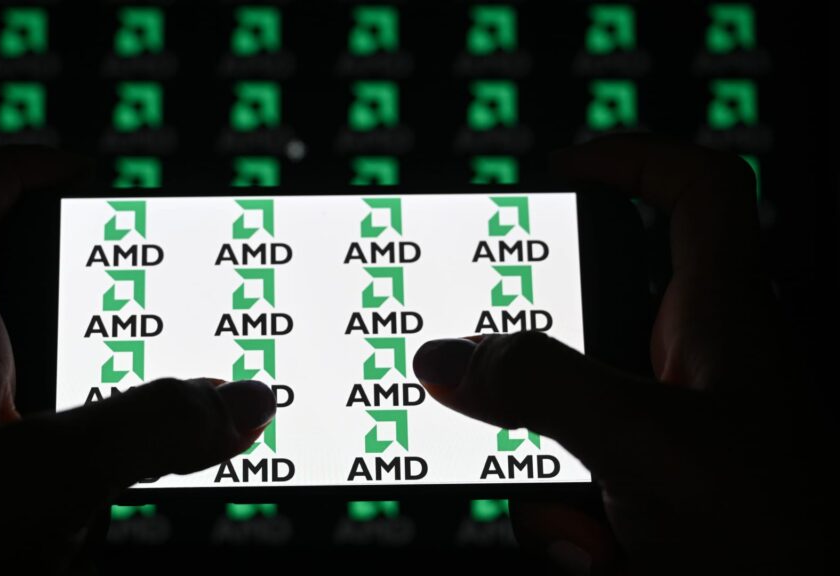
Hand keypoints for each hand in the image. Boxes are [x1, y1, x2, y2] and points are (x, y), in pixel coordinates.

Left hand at [0, 147, 276, 572]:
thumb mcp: (41, 477)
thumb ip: (147, 431)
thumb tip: (238, 399)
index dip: (16, 169)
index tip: (80, 168)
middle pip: (30, 289)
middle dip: (106, 282)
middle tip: (173, 287)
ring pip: (63, 375)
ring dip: (124, 375)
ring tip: (190, 384)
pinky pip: (75, 446)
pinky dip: (120, 447)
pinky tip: (156, 472)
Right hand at [412, 134, 819, 573]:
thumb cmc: (784, 539)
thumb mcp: (646, 444)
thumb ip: (542, 389)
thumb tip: (449, 358)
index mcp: (722, 316)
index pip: (694, 193)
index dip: (630, 159)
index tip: (560, 170)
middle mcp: (697, 364)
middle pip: (593, 315)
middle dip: (534, 358)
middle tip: (486, 372)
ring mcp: (676, 433)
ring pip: (571, 413)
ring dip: (545, 462)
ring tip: (569, 515)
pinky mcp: (657, 493)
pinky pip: (581, 483)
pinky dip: (570, 522)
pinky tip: (597, 553)